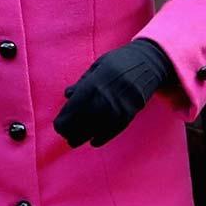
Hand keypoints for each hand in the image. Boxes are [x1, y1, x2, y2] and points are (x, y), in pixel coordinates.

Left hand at [53, 40, 172, 147]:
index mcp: (95, 83)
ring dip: (83, 136)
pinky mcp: (130, 112)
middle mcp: (106, 96)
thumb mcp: (97, 66)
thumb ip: (82, 82)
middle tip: (64, 135)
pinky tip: (93, 142)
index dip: (64, 118)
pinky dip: (103, 137)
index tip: (57, 125)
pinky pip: (115, 129)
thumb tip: (68, 94)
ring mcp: (119, 106)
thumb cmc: (118, 62)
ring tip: (73, 142)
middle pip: (83, 119)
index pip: (74, 106)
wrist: (148, 62)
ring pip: (98, 127)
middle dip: (71, 130)